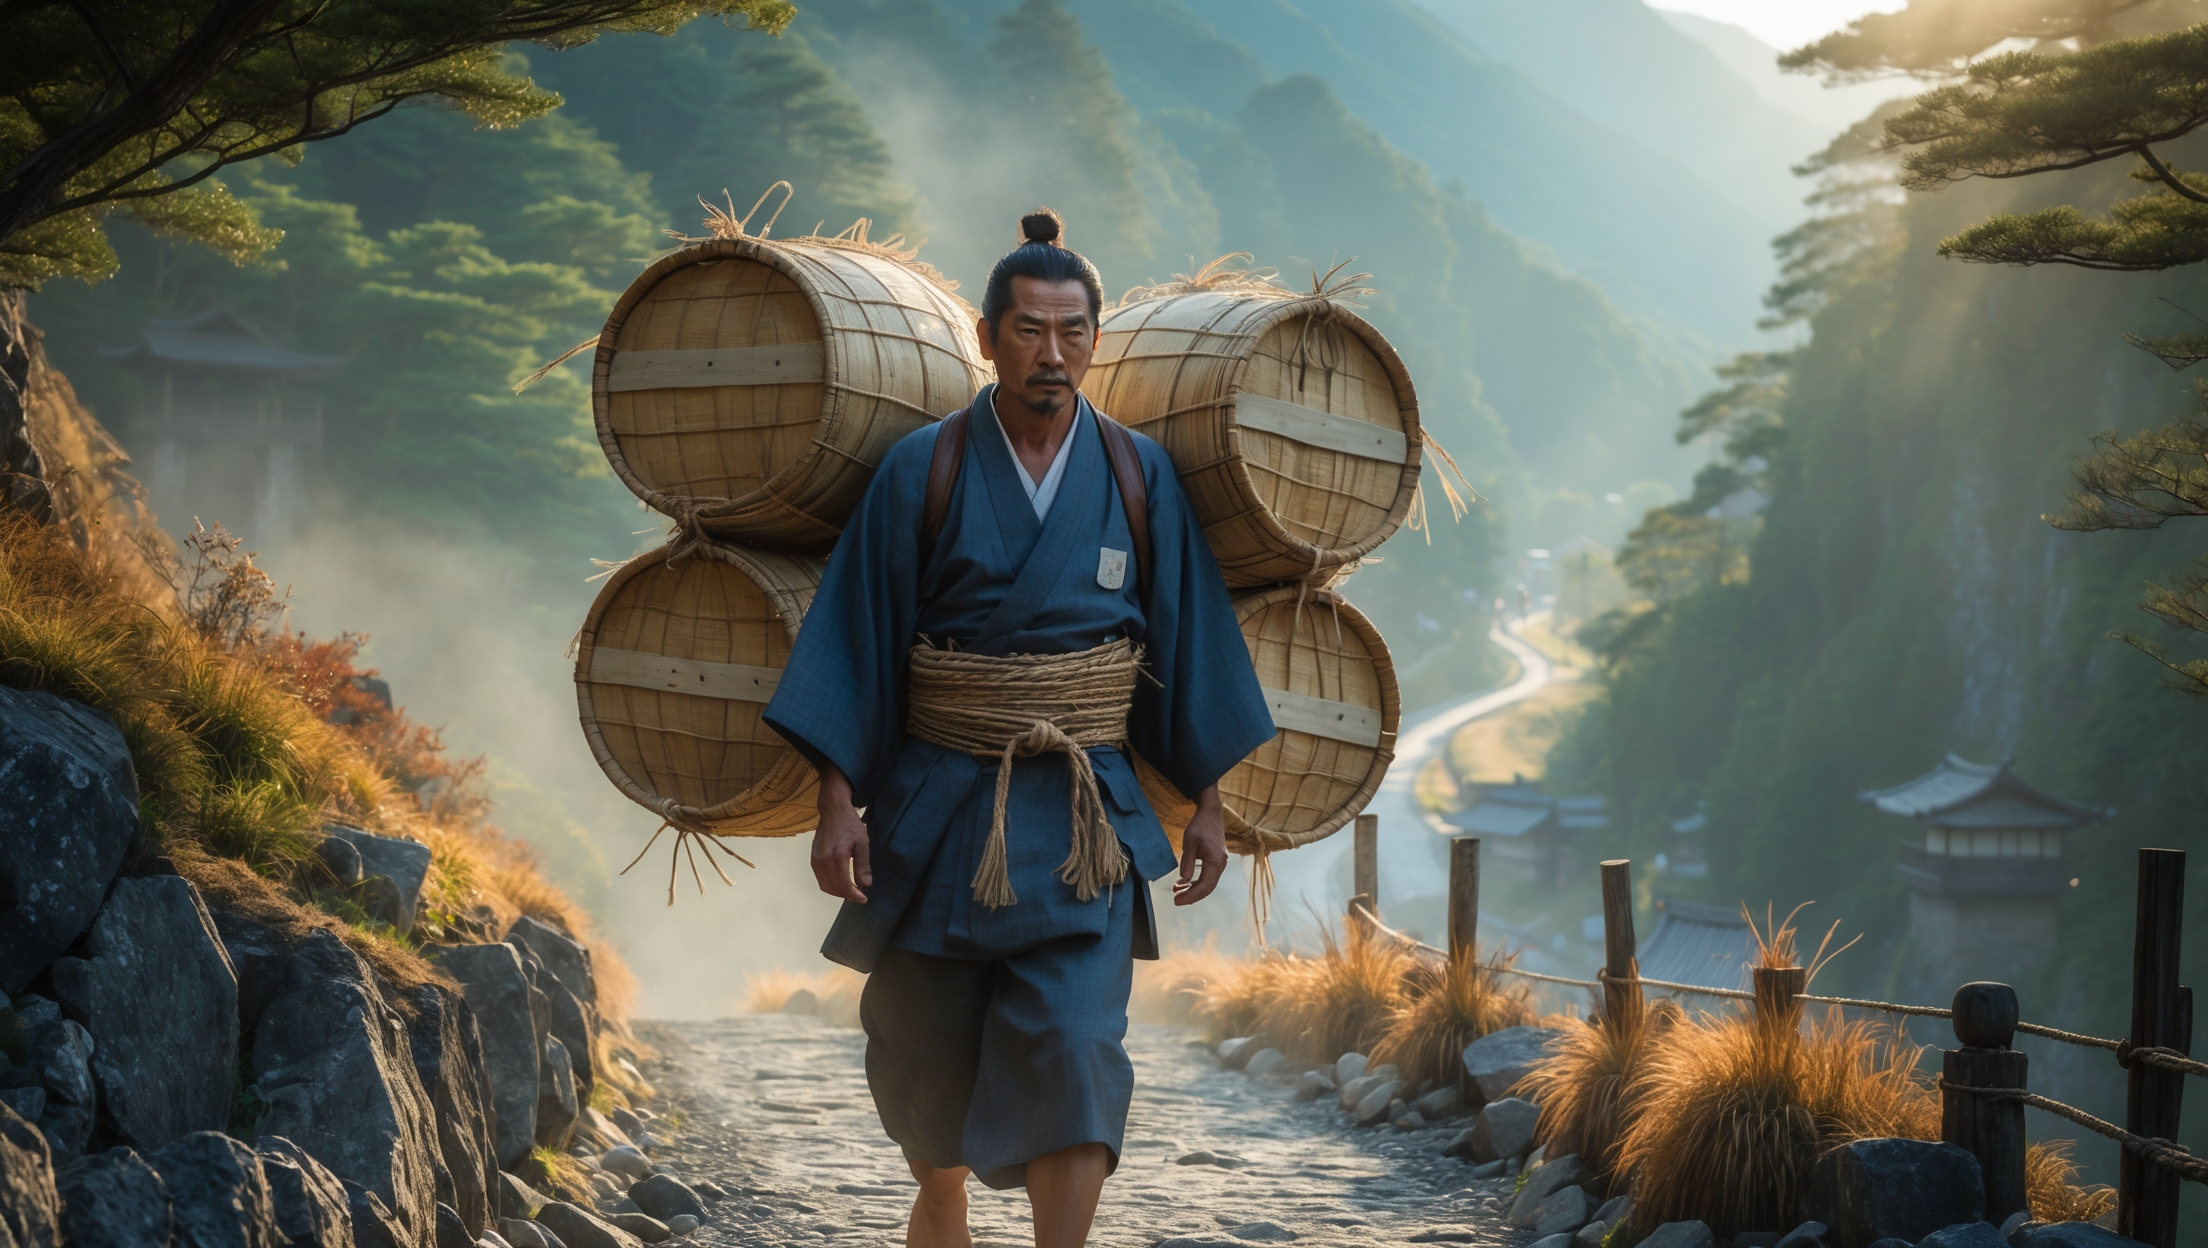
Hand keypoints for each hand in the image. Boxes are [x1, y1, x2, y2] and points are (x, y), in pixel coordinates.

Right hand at [810, 765, 869, 902]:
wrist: (833, 811)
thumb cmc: (850, 824)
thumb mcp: (862, 843)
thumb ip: (863, 865)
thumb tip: (866, 885)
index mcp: (837, 856)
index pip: (844, 884)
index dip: (854, 895)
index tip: (863, 899)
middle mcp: (823, 860)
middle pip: (834, 888)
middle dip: (847, 895)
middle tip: (859, 896)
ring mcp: (816, 859)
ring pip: (825, 885)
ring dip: (838, 892)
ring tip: (851, 890)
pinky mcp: (813, 858)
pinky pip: (820, 878)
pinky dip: (830, 884)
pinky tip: (840, 882)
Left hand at [1173, 785, 1227, 905]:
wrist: (1210, 813)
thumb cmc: (1199, 826)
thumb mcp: (1190, 842)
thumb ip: (1187, 862)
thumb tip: (1184, 880)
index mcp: (1215, 861)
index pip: (1204, 886)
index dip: (1190, 896)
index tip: (1176, 901)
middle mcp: (1221, 864)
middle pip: (1208, 888)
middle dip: (1192, 896)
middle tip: (1176, 900)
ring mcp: (1220, 863)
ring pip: (1208, 883)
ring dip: (1193, 889)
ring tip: (1177, 891)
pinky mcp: (1216, 860)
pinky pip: (1208, 876)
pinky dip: (1196, 882)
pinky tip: (1184, 882)